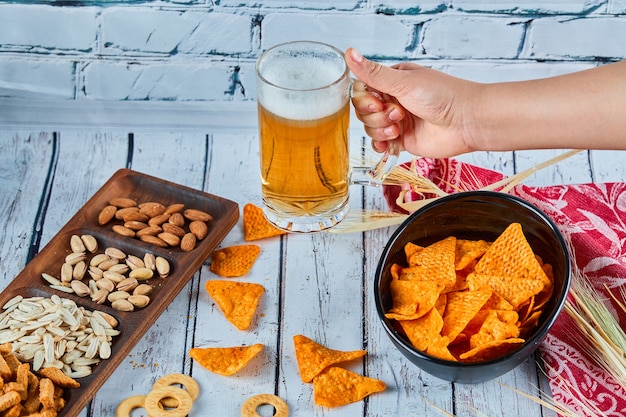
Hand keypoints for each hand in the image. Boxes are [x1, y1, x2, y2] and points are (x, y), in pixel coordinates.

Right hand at [345, 48, 480, 158]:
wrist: (466, 122)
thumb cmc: (443, 96)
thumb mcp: (404, 82)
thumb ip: (373, 73)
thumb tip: (350, 54)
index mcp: (394, 80)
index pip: (363, 90)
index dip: (365, 100)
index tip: (378, 103)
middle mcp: (394, 99)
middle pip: (364, 110)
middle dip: (375, 115)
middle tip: (396, 114)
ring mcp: (398, 120)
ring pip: (370, 127)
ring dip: (380, 129)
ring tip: (399, 127)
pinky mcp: (403, 139)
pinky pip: (380, 143)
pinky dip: (381, 144)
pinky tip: (392, 141)